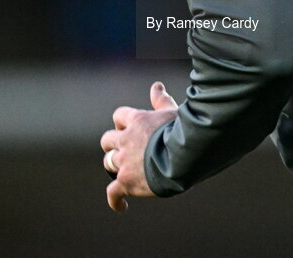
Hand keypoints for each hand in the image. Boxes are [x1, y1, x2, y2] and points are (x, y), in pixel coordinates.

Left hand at [100, 81, 177, 211]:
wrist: (185, 155)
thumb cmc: (183, 131)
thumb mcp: (173, 111)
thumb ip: (161, 100)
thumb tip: (156, 86)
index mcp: (136, 121)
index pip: (119, 116)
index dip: (122, 123)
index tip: (128, 128)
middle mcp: (125, 140)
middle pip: (107, 140)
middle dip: (114, 144)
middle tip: (126, 150)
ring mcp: (124, 162)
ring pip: (109, 162)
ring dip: (115, 166)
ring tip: (126, 172)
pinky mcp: (127, 182)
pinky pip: (113, 192)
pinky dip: (116, 200)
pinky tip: (121, 205)